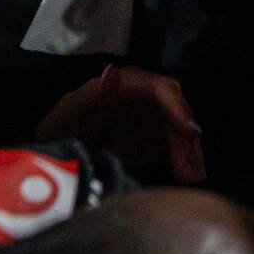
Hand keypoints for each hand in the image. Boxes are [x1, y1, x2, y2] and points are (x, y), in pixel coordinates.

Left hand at [35, 64, 206, 182]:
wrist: (61, 152)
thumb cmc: (61, 129)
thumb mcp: (66, 113)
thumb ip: (88, 96)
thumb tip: (114, 75)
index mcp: (122, 85)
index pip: (158, 89)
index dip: (175, 107)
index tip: (189, 131)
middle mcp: (143, 97)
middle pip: (174, 112)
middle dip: (185, 141)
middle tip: (191, 172)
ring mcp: (150, 118)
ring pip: (179, 130)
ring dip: (189, 154)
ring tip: (192, 178)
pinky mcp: (154, 139)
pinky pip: (175, 146)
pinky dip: (184, 161)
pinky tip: (189, 177)